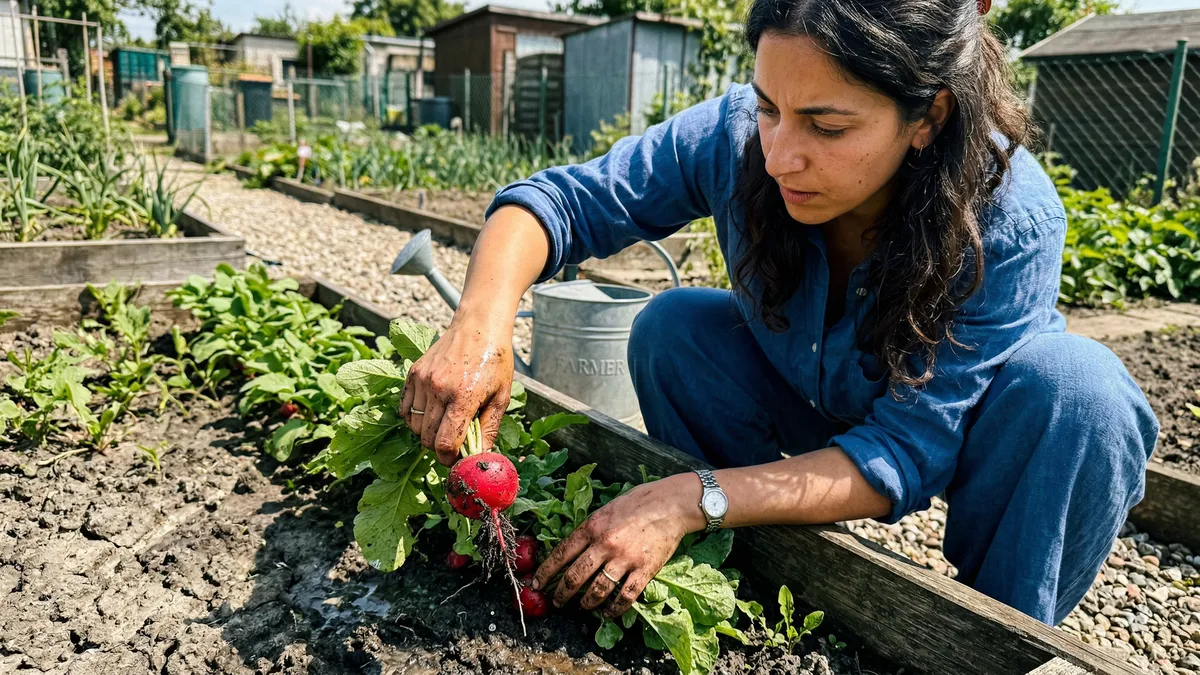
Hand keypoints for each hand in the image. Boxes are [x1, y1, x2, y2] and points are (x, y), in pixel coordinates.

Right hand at [400, 316, 513, 465]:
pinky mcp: (414, 373)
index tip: (457, 458)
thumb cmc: (495, 360)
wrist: (479, 326)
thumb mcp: (501, 396)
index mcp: (463, 396)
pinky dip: (415, 419)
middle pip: (428, 439)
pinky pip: (406, 409)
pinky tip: (431, 414)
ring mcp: (423, 380)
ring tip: (445, 424)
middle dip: (440, 448)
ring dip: (428, 433)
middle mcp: (439, 389)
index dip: (450, 458)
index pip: (445, 443)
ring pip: (415, 426)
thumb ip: (489, 428)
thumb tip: (480, 456)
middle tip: (454, 443)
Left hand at [532, 473, 705, 617]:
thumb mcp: (605, 509)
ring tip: (583, 607)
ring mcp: (625, 558)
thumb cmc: (638, 502)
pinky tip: (608, 612)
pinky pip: (625, 596)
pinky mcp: (644, 570)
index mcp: (592, 526)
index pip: (562, 553)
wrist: (671, 504)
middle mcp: (605, 544)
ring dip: (586, 603)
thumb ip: (590, 529)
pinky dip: (614, 608)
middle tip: (557, 601)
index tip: (537, 584)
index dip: (546, 572)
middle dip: (562, 593)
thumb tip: (572, 549)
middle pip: (576, 576)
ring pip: (598, 590)